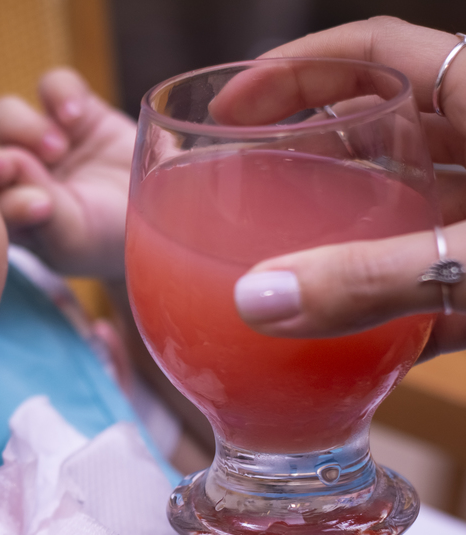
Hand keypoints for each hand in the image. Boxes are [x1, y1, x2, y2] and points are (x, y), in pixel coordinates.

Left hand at [0, 68, 136, 275]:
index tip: (12, 192)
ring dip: (26, 128)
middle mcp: (15, 172)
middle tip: (11, 165)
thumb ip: (42, 210)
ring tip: (57, 149)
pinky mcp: (74, 108)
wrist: (166, 212)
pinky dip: (61, 94)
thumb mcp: (75, 238)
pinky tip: (75, 117)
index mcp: (5, 210)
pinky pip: (53, 85)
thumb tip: (13, 167)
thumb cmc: (108, 238)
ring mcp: (41, 138)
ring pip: (7, 113)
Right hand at [225, 18, 465, 354]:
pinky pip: (453, 271)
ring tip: (295, 268)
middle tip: (252, 191)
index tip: (231, 110)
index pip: (376, 48)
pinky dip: (411, 304)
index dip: (294, 69)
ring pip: (421, 201)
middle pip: (390, 124)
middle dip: (315, 155)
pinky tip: (370, 346)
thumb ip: (375, 280)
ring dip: (357, 233)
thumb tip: (258, 303)